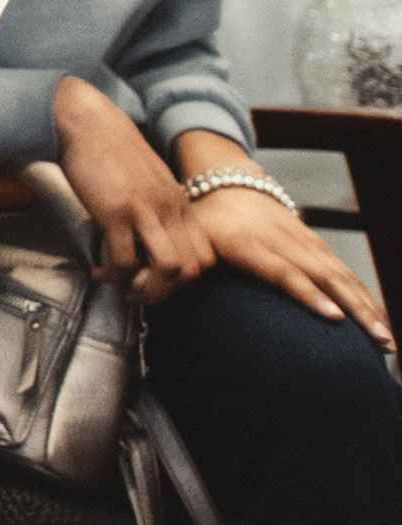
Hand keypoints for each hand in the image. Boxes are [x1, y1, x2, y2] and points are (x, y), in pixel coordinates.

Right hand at [55, 77, 211, 300]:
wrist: (87, 122)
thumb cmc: (110, 148)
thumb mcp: (147, 178)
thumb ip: (155, 204)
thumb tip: (148, 235)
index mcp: (180, 202)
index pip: (205, 257)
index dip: (184, 278)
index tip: (156, 280)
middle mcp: (171, 208)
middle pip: (192, 269)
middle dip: (166, 291)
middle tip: (139, 291)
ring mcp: (146, 210)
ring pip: (168, 269)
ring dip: (146, 289)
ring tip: (123, 288)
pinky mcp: (116, 212)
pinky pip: (125, 259)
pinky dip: (113, 275)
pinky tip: (98, 271)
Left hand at [189, 181, 395, 351]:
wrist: (229, 182)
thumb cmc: (203, 219)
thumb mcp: (186, 237)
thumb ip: (176, 265)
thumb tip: (147, 295)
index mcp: (249, 244)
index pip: (282, 271)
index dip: (308, 294)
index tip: (333, 317)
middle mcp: (285, 242)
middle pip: (325, 278)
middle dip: (356, 311)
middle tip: (378, 342)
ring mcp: (306, 243)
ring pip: (343, 277)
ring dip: (369, 309)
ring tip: (388, 342)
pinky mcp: (318, 246)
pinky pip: (347, 273)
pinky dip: (367, 297)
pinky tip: (381, 322)